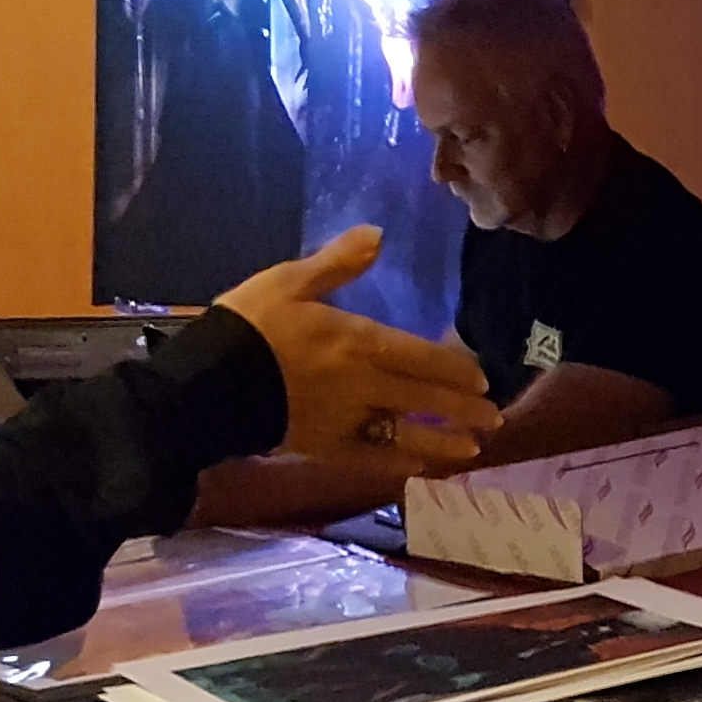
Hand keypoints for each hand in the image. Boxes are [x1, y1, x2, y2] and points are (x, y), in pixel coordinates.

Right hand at [215, 228, 496, 473]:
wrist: (207, 385)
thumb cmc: (248, 327)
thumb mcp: (289, 281)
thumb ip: (337, 263)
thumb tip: (377, 234)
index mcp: (357, 340)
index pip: (420, 356)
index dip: (453, 368)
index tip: (480, 378)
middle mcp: (362, 383)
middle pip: (422, 397)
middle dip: (461, 408)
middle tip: (494, 416)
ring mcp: (346, 420)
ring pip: (406, 433)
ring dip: (443, 441)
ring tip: (474, 449)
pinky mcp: (324, 447)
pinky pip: (372, 458)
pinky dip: (400, 463)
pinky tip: (420, 467)